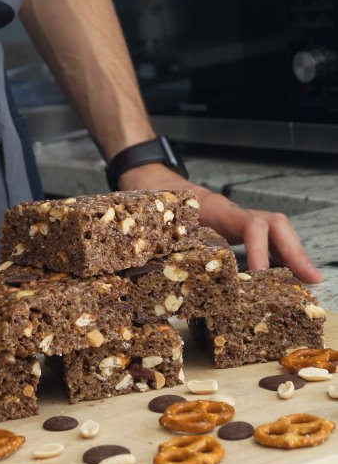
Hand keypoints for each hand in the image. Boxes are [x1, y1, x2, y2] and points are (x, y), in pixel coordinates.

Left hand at [118, 163, 322, 283]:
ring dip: (291, 255)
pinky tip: (282, 275)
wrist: (153, 183)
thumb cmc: (156, 202)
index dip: (260, 250)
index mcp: (215, 210)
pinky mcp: (233, 228)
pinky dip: (276, 255)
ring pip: (273, 231)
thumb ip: (172, 241)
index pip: (250, 224)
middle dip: (294, 251)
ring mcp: (234, 219)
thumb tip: (182, 270)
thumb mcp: (161, 220)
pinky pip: (263, 238)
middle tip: (311, 278)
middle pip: (275, 224)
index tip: (263, 275)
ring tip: (307, 280)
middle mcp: (231, 213)